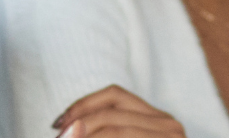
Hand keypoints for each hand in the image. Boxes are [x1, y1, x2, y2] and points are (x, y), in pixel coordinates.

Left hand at [51, 85, 185, 137]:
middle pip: (112, 110)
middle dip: (78, 122)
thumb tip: (63, 127)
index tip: (58, 122)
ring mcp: (171, 137)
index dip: (82, 104)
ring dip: (84, 135)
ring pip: (114, 127)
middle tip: (58, 136)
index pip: (114, 94)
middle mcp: (168, 123)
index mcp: (157, 119)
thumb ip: (103, 131)